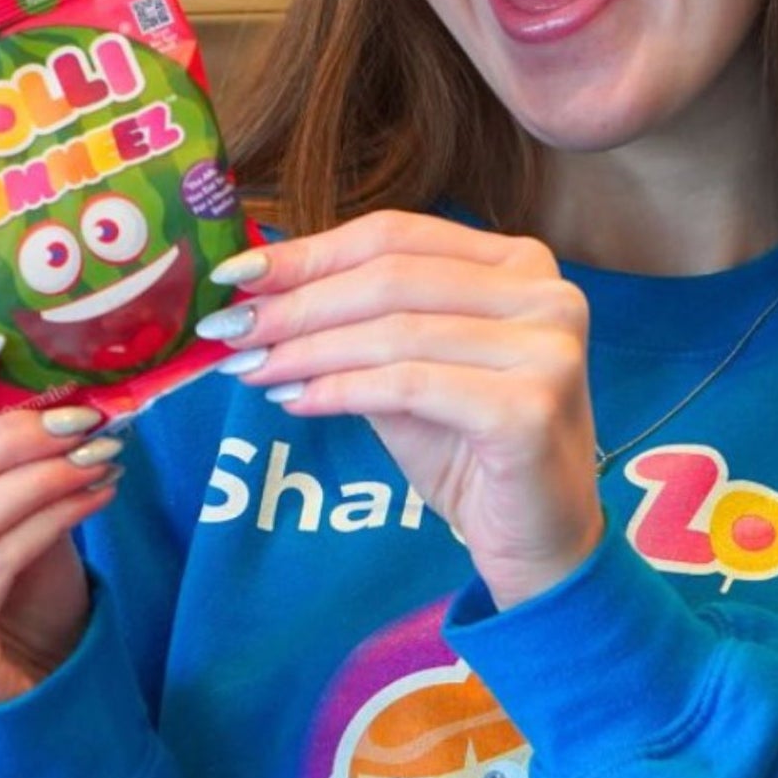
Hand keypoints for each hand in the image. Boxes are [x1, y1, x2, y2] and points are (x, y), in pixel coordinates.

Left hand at [207, 211, 603, 610]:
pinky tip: (295, 403)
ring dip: (308, 350)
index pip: (395, 236)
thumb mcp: (405, 370)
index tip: (236, 275)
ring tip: (250, 369)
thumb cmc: (467, 449)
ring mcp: (547, 347)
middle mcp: (547, 293)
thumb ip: (353, 324)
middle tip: (230, 327)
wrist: (536, 541)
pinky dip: (342, 392)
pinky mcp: (530, 406)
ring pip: (395, 332)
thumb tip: (256, 292)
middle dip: (297, 303)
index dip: (309, 251)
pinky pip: (409, 386)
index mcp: (518, 263)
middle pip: (391, 278)